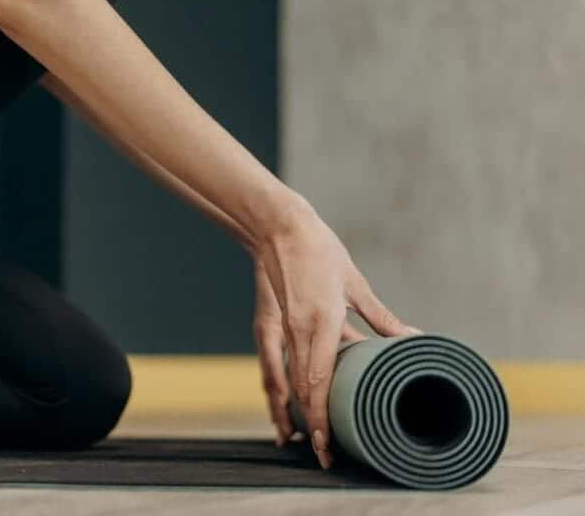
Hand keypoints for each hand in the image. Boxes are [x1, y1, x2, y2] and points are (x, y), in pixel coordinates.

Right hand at [254, 195, 420, 468]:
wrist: (278, 228)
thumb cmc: (319, 252)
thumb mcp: (355, 284)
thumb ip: (381, 319)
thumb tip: (412, 340)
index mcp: (322, 321)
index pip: (318, 381)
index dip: (322, 417)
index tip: (327, 443)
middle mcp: (298, 331)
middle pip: (301, 390)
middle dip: (312, 425)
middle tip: (324, 455)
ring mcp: (281, 329)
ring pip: (284, 382)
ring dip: (291, 412)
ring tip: (297, 439)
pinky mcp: (271, 324)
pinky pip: (276, 364)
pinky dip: (282, 388)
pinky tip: (286, 402)